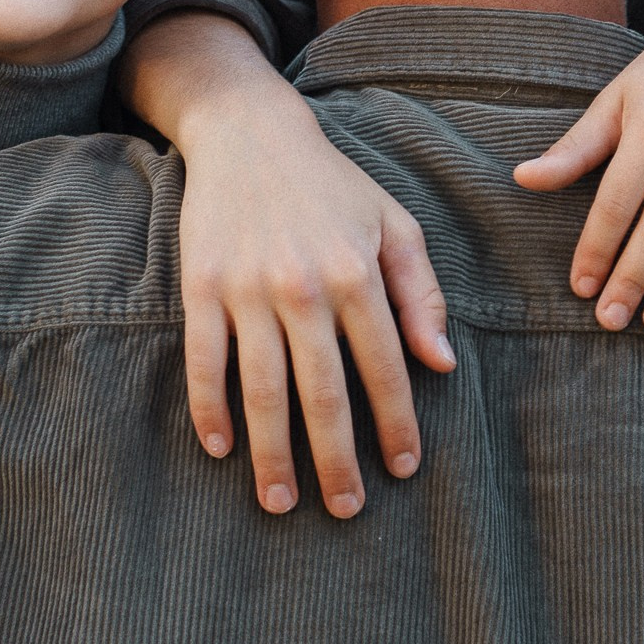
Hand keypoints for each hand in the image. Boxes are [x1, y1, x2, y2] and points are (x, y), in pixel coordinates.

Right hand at [123, 15, 454, 520]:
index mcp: (357, 272)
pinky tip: (223, 448)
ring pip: (263, 389)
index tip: (403, 468)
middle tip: (346, 509)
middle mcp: (303, 286)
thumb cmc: (333, 184)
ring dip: (273, 453)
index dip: (396, 422)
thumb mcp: (393, 224)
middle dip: (337, 459)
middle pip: (323, 393)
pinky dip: (211, 408)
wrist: (250, 133)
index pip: (384, 366)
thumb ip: (422, 293)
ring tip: (282, 502)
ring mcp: (247, 289)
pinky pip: (205, 360)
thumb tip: (441, 362)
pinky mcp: (202, 286)